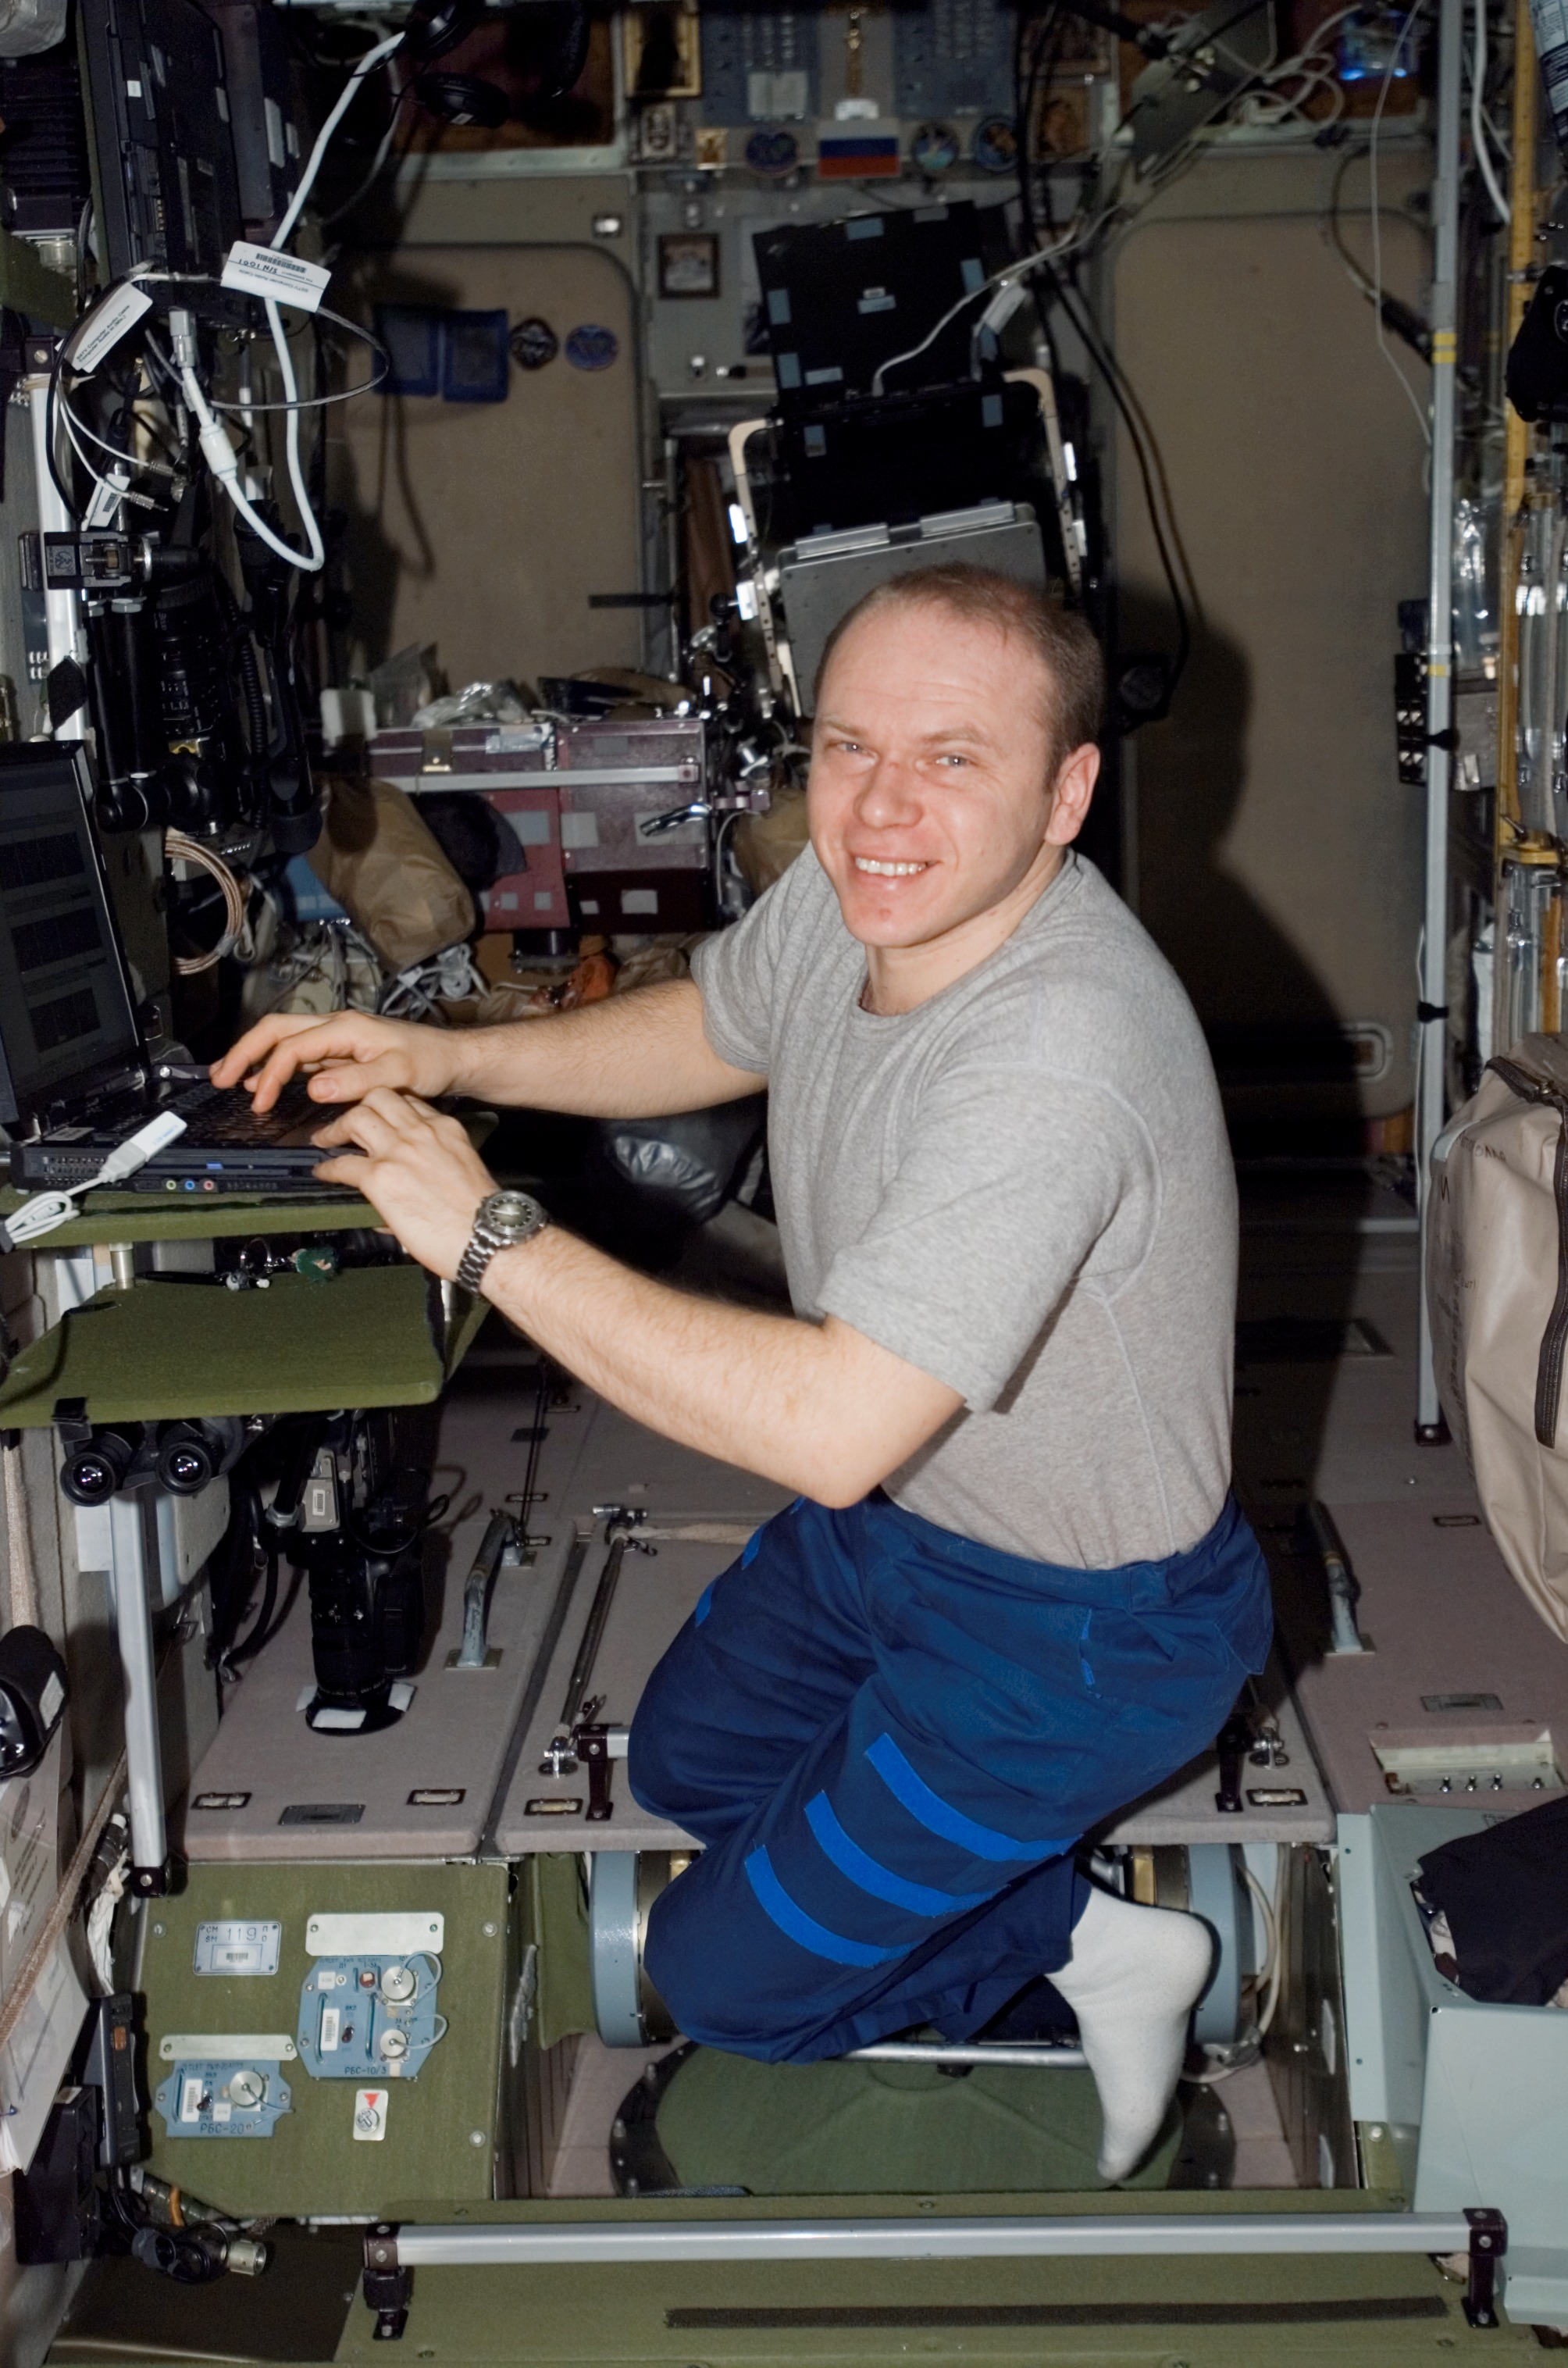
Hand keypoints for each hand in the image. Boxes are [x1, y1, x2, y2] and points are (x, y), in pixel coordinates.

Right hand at [210, 1010, 464, 1114]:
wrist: (453, 1058)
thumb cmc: (431, 1063)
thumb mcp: (398, 1075)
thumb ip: (357, 1082)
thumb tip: (314, 1088)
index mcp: (346, 1028)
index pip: (293, 1047)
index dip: (270, 1074)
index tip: (259, 1102)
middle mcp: (337, 1027)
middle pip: (276, 1030)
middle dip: (245, 1052)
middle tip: (219, 1079)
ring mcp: (337, 1038)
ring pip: (284, 1039)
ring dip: (255, 1057)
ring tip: (228, 1079)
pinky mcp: (341, 1051)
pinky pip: (299, 1054)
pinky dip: (276, 1066)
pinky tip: (263, 1083)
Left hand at [311, 1091, 496, 1279]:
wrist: (487, 1236)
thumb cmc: (481, 1216)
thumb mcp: (463, 1169)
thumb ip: (434, 1163)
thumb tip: (406, 1180)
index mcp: (445, 1129)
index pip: (409, 1101)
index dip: (388, 1107)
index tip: (378, 1118)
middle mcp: (421, 1132)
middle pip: (379, 1097)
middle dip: (359, 1106)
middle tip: (346, 1124)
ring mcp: (399, 1151)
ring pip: (356, 1117)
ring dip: (336, 1129)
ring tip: (326, 1141)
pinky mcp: (380, 1177)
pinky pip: (342, 1164)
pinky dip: (328, 1168)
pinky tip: (323, 1173)